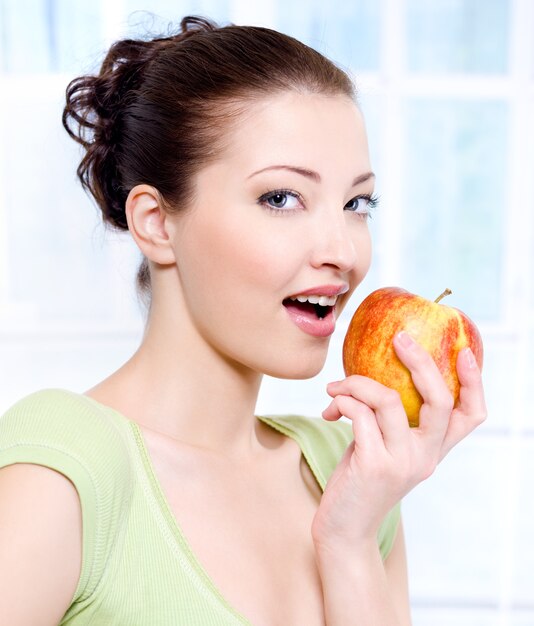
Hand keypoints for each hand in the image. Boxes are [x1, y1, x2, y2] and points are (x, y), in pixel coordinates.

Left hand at [311, 331, 486, 551]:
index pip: (471, 415)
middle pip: (440, 400)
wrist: (343, 527)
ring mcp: (402, 462)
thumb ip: (388, 418)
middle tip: (399, 338)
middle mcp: (426, 457)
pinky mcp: (374, 465)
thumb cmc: (360, 479)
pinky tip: (330, 408)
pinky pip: (360, 414)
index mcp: (433, 450)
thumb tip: (368, 371)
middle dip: (421, 362)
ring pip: (389, 400)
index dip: (474, 382)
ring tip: (336, 387)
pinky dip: (342, 401)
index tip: (463, 350)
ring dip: (357, 383)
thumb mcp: (384, 446)